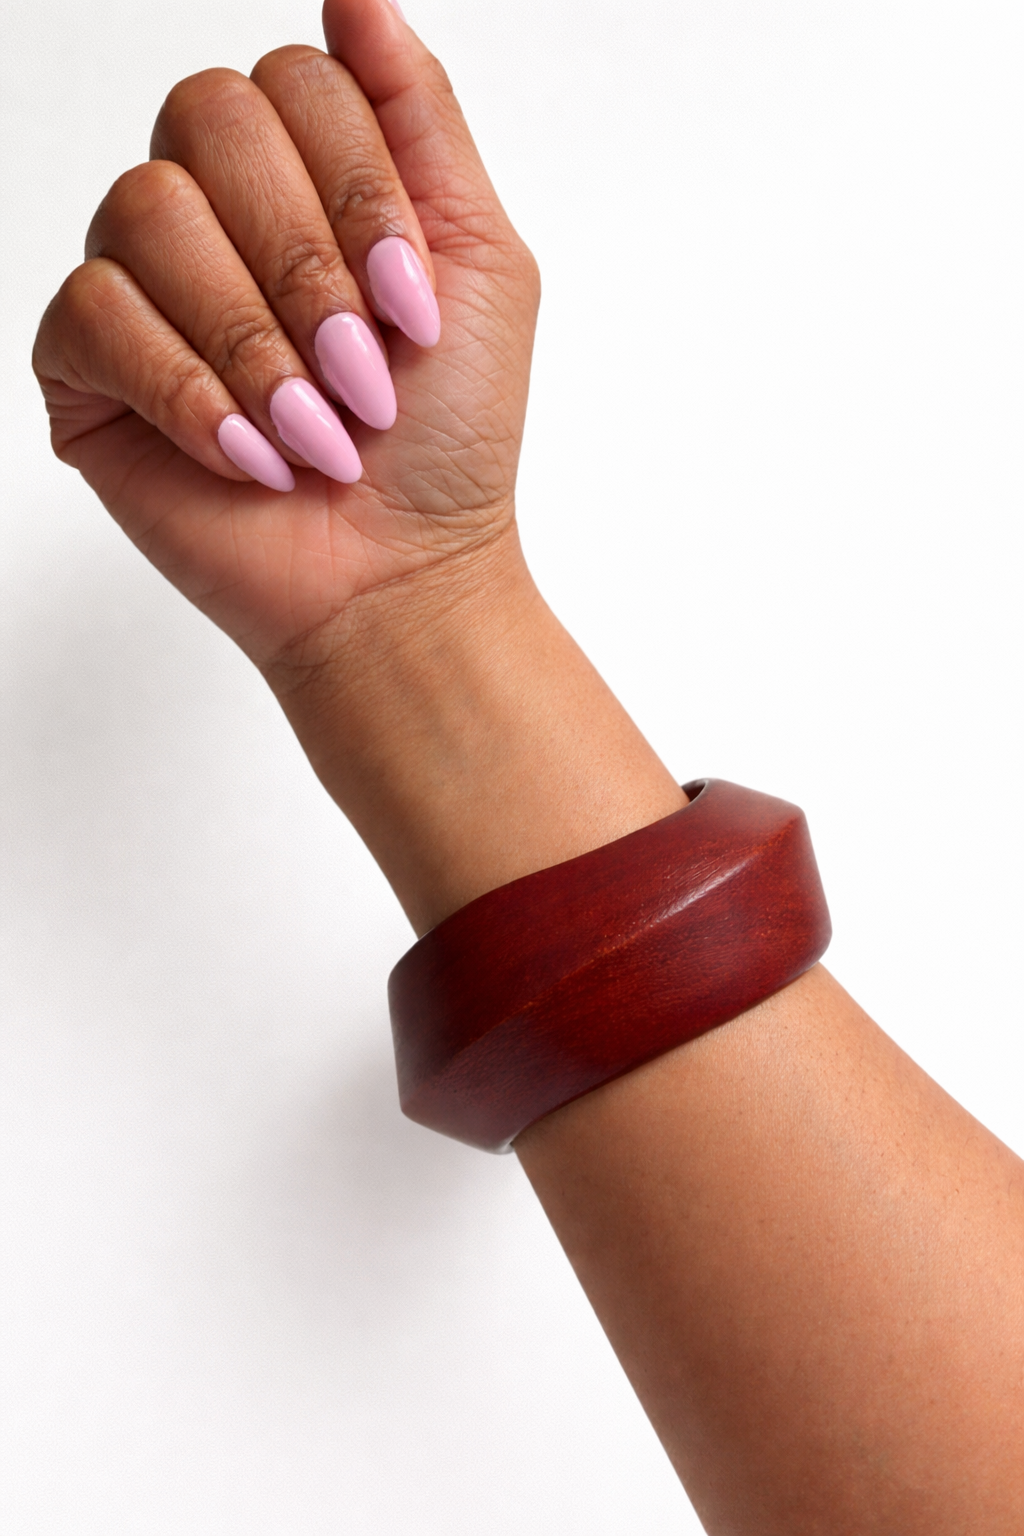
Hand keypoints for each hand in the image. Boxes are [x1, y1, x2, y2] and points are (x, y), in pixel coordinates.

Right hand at [33, 0, 538, 672]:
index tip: (409, 308)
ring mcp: (141, 282)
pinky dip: (187, 391)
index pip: (295, 81)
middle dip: (306, 263)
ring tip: (309, 432)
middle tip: (361, 376)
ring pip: (148, 210)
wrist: (398, 576)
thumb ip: (422, 120)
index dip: (358, 190)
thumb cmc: (444, 440)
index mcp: (303, 174)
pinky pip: (96, 313)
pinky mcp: (86, 365)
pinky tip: (246, 456)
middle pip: (208, 117)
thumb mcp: (479, 263)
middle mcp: (213, 209)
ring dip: (253, 340)